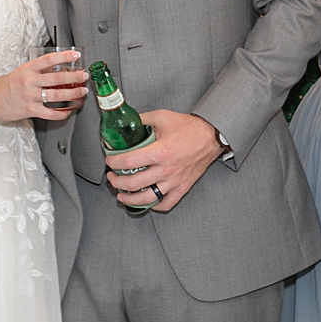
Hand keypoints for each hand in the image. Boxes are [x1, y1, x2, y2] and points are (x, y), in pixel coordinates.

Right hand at [0, 52, 88, 121]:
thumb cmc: (4, 86)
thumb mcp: (20, 72)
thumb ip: (37, 71)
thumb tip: (57, 68)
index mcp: (27, 69)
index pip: (49, 59)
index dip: (64, 56)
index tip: (75, 54)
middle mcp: (30, 82)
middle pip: (58, 79)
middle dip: (74, 77)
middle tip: (83, 76)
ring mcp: (30, 97)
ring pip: (58, 96)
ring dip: (73, 94)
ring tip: (81, 92)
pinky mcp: (30, 110)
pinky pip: (50, 113)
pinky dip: (62, 114)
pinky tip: (68, 111)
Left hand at [105, 110, 222, 211]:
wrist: (211, 136)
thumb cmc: (189, 127)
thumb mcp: (162, 116)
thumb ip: (142, 120)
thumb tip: (126, 123)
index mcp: (159, 152)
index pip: (128, 161)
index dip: (114, 162)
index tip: (109, 160)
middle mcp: (166, 169)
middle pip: (133, 183)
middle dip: (117, 181)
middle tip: (112, 176)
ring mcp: (174, 181)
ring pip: (146, 198)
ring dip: (129, 198)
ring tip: (121, 194)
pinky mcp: (182, 187)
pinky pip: (166, 203)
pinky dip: (154, 205)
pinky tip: (146, 200)